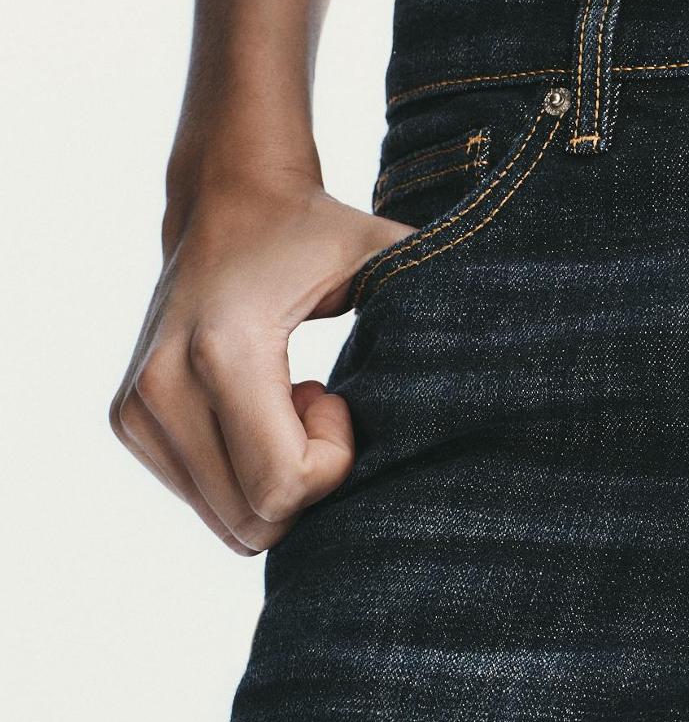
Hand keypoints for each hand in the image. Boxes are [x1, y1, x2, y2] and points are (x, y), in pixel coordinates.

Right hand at [111, 173, 414, 552]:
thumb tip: (526, 344)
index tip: (335, 395)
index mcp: (223, 351)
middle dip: (305, 481)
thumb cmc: (317, 235)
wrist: (225, 198)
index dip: (333, 463)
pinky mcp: (128, 422)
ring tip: (282, 401)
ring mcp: (137, 409)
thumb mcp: (386, 255)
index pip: (284, 487)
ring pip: (230, 522)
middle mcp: (162, 386)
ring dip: (274, 479)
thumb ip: (447, 295)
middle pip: (256, 519)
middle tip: (313, 402)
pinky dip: (243, 474)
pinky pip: (207, 503)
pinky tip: (255, 408)